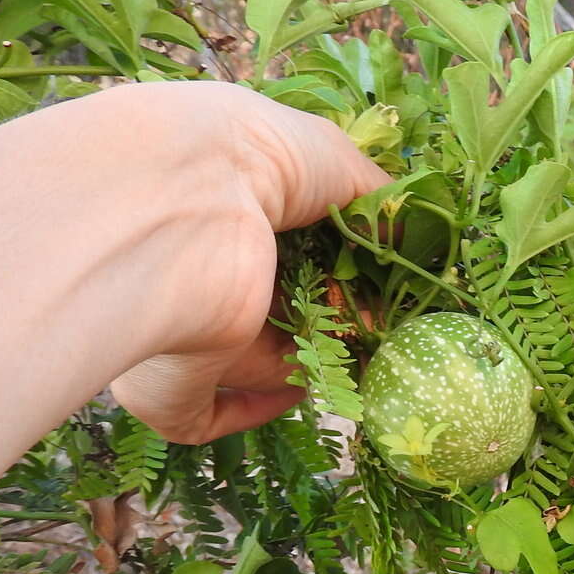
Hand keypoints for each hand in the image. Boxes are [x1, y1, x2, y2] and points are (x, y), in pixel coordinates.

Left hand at [99, 81, 387, 441]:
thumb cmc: (250, 157)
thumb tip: (410, 234)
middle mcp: (190, 269)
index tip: (371, 284)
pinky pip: (201, 416)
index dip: (326, 271)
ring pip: (243, 362)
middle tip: (369, 324)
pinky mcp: (163, 386)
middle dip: (320, 320)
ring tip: (353, 353)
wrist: (181, 198)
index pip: (272, 251)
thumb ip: (374, 199)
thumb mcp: (332, 158)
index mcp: (214, 209)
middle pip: (265, 310)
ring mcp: (172, 329)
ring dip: (299, 362)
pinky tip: (295, 389)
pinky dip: (251, 409)